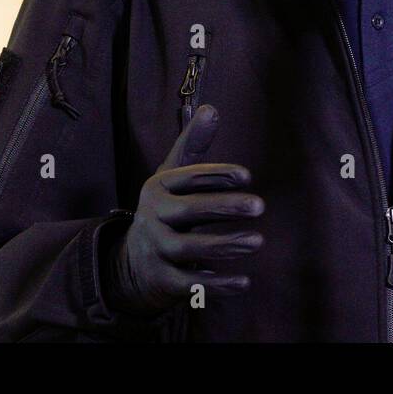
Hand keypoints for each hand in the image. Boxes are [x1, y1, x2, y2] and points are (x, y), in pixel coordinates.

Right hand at [105, 104, 263, 315]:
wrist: (132, 261)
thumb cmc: (166, 209)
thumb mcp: (174, 176)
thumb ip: (193, 145)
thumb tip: (210, 108)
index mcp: (159, 187)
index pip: (188, 178)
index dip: (216, 175)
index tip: (247, 175)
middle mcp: (153, 217)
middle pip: (188, 211)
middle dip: (223, 208)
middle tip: (260, 205)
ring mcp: (156, 249)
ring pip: (188, 248)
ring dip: (223, 245)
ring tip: (257, 241)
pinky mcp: (163, 279)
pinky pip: (189, 283)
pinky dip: (215, 285)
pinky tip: (244, 282)